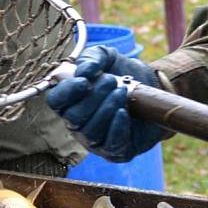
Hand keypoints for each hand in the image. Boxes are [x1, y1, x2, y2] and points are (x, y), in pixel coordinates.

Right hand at [46, 45, 164, 161]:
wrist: (151, 87)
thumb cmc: (121, 72)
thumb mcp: (105, 57)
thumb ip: (91, 59)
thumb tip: (83, 73)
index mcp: (68, 101)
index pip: (55, 101)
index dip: (66, 92)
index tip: (84, 81)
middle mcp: (76, 123)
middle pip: (73, 117)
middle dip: (94, 97)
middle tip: (111, 81)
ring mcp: (94, 140)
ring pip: (91, 131)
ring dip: (107, 109)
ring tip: (121, 92)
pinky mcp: (114, 150)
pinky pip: (110, 145)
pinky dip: (116, 127)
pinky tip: (124, 112)